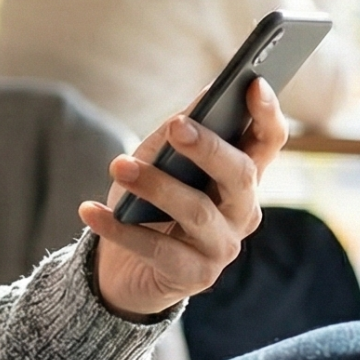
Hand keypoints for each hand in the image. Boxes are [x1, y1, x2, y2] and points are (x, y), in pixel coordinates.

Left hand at [79, 78, 288, 320]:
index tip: (253, 83)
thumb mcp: (162, 159)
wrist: (123, 267)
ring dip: (155, 185)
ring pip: (198, 210)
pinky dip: (120, 228)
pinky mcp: (195, 276)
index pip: (268, 141)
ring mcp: (223, 247)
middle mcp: (243, 212)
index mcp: (242, 176)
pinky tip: (90, 210)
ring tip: (118, 165)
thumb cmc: (148, 202)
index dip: (267, 113)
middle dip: (208, 148)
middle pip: (241, 175)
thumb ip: (185, 129)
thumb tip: (210, 91)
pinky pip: (157, 249)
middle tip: (175, 126)